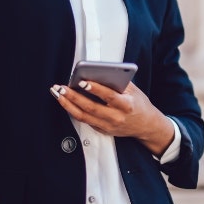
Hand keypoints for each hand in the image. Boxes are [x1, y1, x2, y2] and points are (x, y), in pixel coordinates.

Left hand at [50, 80, 173, 155]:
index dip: (95, 89)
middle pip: (91, 107)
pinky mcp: (102, 130)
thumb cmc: (138, 104)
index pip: (109, 96)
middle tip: (61, 88)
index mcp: (126, 105)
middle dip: (74, 97)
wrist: (146, 126)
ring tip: (57, 93)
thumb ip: (118, 82)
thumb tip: (98, 72)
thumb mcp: (133, 91)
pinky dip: (73, 110)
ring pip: (83, 116)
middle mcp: (116, 117)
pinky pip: (84, 120)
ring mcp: (108, 126)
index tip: (82, 81)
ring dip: (68, 104)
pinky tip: (65, 101)